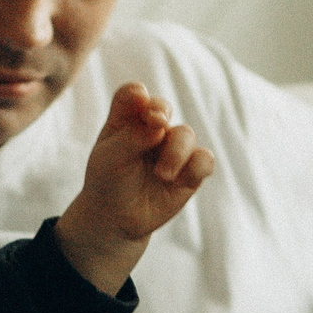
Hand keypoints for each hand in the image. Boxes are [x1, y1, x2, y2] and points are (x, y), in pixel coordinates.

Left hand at [55, 84, 214, 292]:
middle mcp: (151, 129)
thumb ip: (132, 138)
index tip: (139, 99)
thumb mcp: (109, 159)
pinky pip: (204, 159)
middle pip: (161, 107)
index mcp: (125, 120)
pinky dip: (196, 167)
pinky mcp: (189, 170)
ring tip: (162, 175)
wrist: (116, 219)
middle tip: (156, 122)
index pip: (133, 95)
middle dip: (160, 111)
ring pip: (185, 134)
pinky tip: (179, 182)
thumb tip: (162, 127)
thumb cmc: (108, 182)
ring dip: (175, 151)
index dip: (137, 94)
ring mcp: (172, 147)